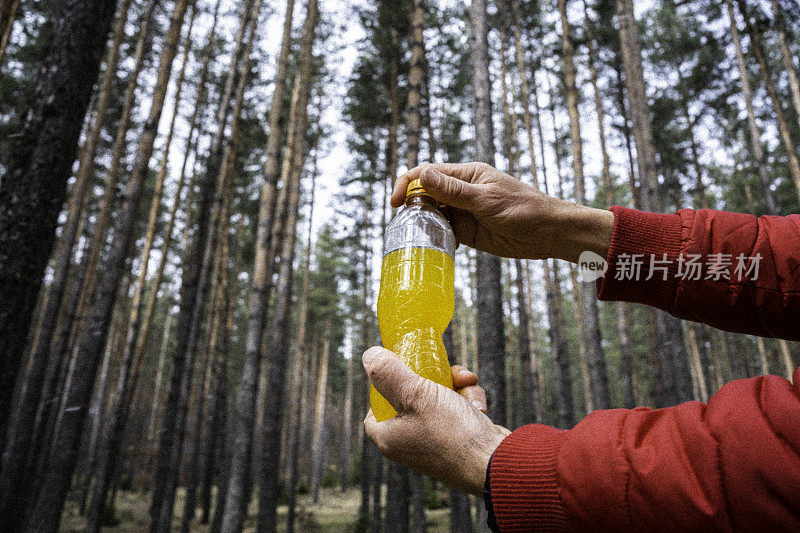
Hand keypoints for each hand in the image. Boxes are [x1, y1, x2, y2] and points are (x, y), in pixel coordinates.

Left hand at [362, 346, 509, 496]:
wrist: (496, 462)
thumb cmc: (451, 433)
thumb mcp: (416, 394)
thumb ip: (389, 373)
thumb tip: (369, 355)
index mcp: (390, 437)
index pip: (373, 410)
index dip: (383, 388)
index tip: (399, 371)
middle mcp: (409, 442)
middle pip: (410, 397)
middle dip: (432, 377)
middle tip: (443, 369)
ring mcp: (435, 442)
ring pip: (439, 399)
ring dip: (455, 387)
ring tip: (466, 385)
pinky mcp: (458, 440)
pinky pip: (457, 411)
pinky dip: (468, 402)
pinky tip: (477, 407)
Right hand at [391, 162, 613, 262]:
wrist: (549, 233)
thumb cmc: (524, 209)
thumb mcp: (486, 200)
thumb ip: (453, 191)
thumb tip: (423, 175)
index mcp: (466, 175)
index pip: (427, 173)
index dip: (407, 184)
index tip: (396, 203)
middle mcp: (461, 191)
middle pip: (425, 194)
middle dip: (412, 207)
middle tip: (406, 225)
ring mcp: (463, 212)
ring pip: (432, 215)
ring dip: (422, 224)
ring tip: (417, 238)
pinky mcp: (468, 231)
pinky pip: (444, 232)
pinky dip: (435, 239)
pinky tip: (435, 247)